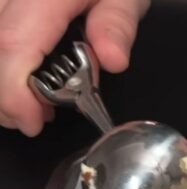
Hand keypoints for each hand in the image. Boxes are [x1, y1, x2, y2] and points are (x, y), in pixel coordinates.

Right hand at [0, 0, 147, 135]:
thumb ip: (117, 23)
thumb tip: (113, 60)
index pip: (11, 45)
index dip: (14, 93)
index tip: (32, 121)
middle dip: (5, 97)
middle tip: (35, 118)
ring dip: (1, 82)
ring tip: (31, 102)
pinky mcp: (3, 5)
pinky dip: (2, 63)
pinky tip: (21, 78)